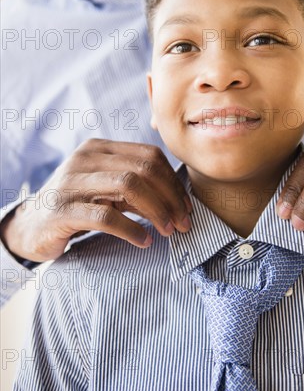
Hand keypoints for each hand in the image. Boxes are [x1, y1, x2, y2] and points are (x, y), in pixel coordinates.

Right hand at [0, 139, 191, 261]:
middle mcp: (84, 159)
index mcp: (99, 148)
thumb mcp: (106, 190)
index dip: (173, 182)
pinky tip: (144, 241)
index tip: (186, 207)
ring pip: (128, 186)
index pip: (149, 156)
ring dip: (156, 211)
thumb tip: (178, 201)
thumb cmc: (77, 205)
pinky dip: (131, 229)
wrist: (31, 225)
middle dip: (171, 198)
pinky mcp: (62, 210)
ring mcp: (71, 182)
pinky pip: (106, 216)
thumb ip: (136, 188)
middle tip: (184, 223)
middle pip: (143, 170)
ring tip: (169, 231)